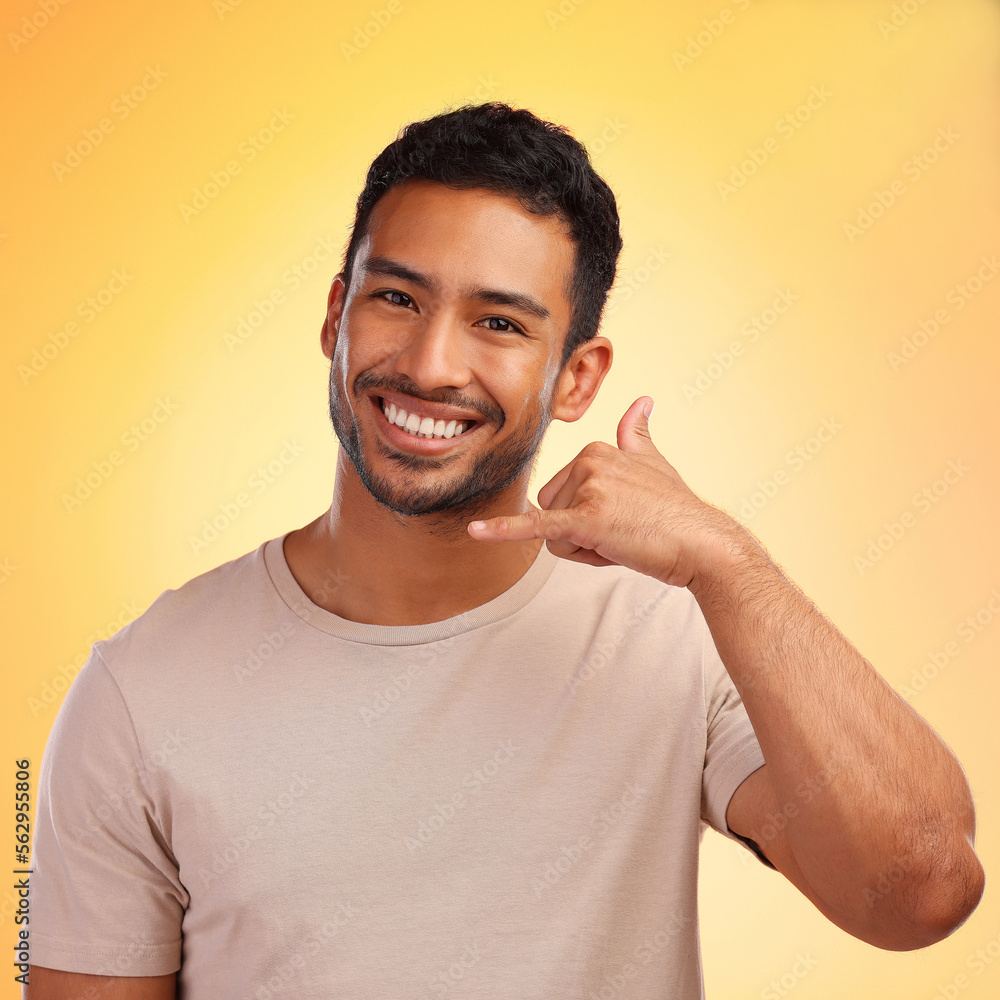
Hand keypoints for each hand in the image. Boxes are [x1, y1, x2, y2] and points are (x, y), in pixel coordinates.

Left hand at [467, 396, 752, 589]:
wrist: (703, 544)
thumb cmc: (677, 511)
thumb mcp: (654, 463)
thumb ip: (638, 434)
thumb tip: (642, 400)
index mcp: (595, 449)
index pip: (560, 495)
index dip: (586, 519)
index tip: (623, 518)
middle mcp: (588, 461)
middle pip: (551, 514)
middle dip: (579, 536)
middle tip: (622, 534)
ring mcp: (588, 488)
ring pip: (553, 537)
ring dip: (584, 550)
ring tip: (622, 541)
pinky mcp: (587, 519)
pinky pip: (538, 527)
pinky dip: (506, 532)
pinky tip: (476, 532)